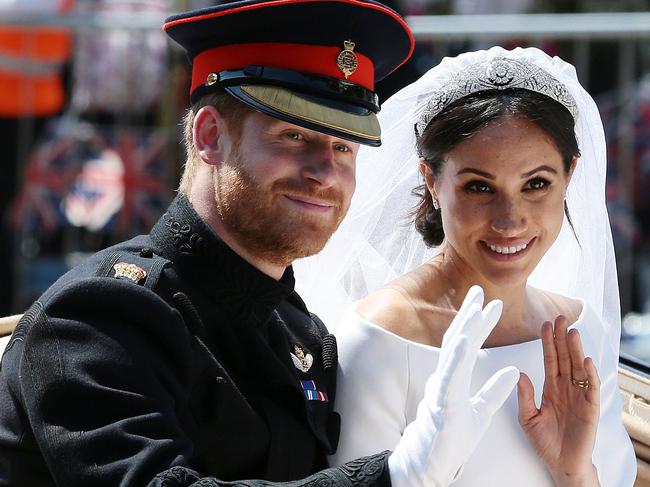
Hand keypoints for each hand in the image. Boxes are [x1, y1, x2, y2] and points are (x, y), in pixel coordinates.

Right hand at [388, 286, 519, 486]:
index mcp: (454, 379)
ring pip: (453, 353)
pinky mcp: (442, 403)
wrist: (431, 463)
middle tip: (479, 291)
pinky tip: (464, 340)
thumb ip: (495, 391)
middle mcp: (445, 378)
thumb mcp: (481, 412)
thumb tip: (514, 371)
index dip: (478, 324)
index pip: (468, 345)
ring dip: (464, 328)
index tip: (491, 305)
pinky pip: (449, 376)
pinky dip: (456, 356)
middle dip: (469, 315)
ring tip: (475, 308)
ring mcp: (441, 389)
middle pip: (457, 340)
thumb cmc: (451, 439)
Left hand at [517, 316, 600, 486]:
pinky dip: (589, 374)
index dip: (547, 342)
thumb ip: (524, 396)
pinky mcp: (590, 408)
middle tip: (560, 317)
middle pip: (564, 358)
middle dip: (562, 338)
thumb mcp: (528, 417)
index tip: (543, 324)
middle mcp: (566, 388)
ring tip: (572, 332)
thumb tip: (519, 374)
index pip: (549, 359)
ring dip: (576, 350)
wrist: (561, 464)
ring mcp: (579, 396)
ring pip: (578, 368)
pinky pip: (590, 388)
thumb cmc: (545, 442)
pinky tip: (585, 361)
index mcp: (551, 388)